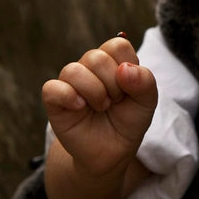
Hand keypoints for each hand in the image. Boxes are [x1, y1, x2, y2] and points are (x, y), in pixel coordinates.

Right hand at [42, 35, 157, 177]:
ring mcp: (70, 82)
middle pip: (96, 57)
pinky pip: (52, 88)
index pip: (117, 45)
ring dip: (94, 92)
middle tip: (114, 102)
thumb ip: (145, 82)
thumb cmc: (127, 122)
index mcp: (112, 62)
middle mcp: (89, 68)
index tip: (129, 89)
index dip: (127, 67)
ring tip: (101, 107)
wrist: (112, 152)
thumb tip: (124, 69)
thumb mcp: (146, 103)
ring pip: (73, 70)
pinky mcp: (54, 100)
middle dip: (112, 84)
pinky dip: (69, 97)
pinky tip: (80, 108)